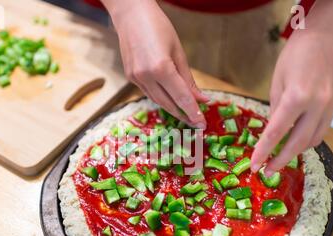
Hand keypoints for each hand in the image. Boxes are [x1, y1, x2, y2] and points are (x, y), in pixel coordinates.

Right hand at [103, 0, 207, 127]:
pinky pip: (149, 93)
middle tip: (197, 124)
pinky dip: (162, 98)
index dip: (193, 112)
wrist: (130, 14)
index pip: (181, 97)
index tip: (202, 124)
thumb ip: (188, 79)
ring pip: (158, 101)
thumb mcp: (178, 52)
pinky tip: (171, 101)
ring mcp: (135, 78)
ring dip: (173, 109)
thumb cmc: (158, 26)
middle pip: (169, 103)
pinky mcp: (130, 77)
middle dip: (184, 115)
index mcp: (161, 68)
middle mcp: (146, 76)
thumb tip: (201, 99)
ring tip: (186, 115)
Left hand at [251, 30, 332, 175]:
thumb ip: (275, 110)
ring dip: (296, 150)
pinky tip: (296, 136)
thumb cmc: (294, 55)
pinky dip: (308, 136)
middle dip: (281, 160)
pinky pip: (322, 128)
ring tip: (281, 155)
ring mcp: (332, 105)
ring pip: (314, 139)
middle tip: (268, 170)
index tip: (254, 166)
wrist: (324, 37)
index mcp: (297, 96)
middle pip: (298, 143)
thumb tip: (272, 134)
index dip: (264, 152)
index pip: (277, 133)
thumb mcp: (277, 82)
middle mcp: (318, 104)